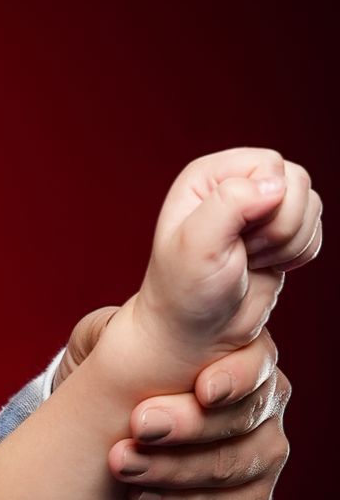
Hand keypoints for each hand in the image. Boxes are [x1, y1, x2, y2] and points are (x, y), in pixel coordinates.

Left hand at [58, 308, 292, 499]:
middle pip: (242, 416)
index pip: (255, 360)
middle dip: (188, 424)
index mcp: (239, 356)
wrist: (124, 466)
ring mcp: (262, 453)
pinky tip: (142, 499)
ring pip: (230, 465)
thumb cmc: (125, 396)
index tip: (202, 388)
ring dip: (173, 468)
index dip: (234, 376)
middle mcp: (262, 402)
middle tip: (140, 426)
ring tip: (124, 466)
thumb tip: (116, 327)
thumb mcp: (112, 357)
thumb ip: (116, 332)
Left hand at [116, 149, 320, 388]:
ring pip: (311, 204)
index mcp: (209, 175)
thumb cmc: (186, 293)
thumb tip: (274, 186)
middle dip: (280, 226)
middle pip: (296, 181)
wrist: (194, 335)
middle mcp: (237, 183)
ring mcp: (261, 206)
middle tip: (244, 254)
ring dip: (288, 242)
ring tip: (251, 261)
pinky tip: (267, 266)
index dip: (264, 204)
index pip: (270, 164)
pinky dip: (298, 253)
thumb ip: (229, 203)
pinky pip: (315, 229)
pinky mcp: (280, 232)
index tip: (235, 238)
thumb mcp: (197, 245)